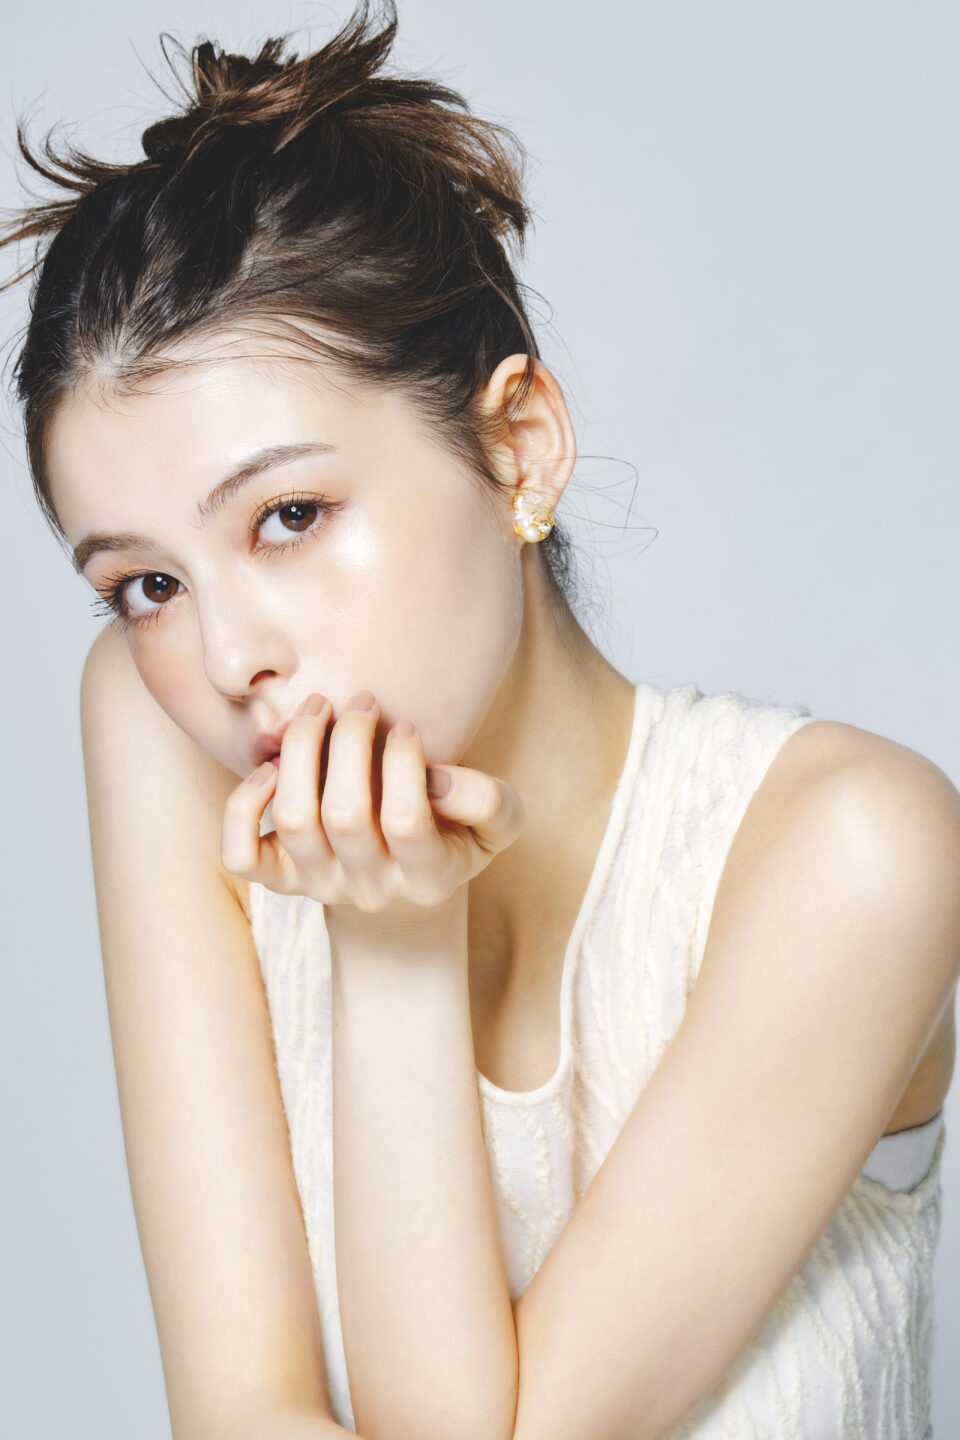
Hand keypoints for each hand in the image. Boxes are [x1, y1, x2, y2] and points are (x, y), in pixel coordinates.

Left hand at [220, 689, 524, 922]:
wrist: (403, 896)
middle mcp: (368, 888)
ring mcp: (319, 885)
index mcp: (427, 877)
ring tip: (319, 709)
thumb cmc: (453, 839)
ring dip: (300, 750)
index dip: (404, 762)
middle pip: (343, 815)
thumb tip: (438, 779)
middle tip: (361, 701)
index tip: (406, 727)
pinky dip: (245, 804)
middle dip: (349, 741)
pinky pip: (241, 853)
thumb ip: (488, 801)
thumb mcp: (497, 825)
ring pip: (292, 819)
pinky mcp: (279, 879)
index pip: (406, 821)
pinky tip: (272, 767)